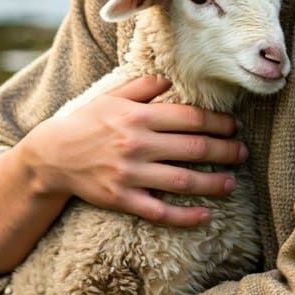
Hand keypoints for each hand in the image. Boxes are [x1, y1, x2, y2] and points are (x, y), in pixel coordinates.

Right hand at [22, 75, 247, 226]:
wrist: (52, 156)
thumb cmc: (86, 122)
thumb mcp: (112, 96)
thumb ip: (143, 86)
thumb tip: (171, 79)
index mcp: (138, 117)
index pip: (189, 118)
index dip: (217, 122)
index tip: (234, 126)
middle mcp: (136, 144)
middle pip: (193, 148)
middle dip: (224, 150)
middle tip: (243, 152)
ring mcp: (130, 174)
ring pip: (182, 180)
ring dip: (213, 183)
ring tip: (232, 183)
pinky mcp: (122, 199)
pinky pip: (159, 211)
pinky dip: (185, 216)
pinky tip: (206, 216)